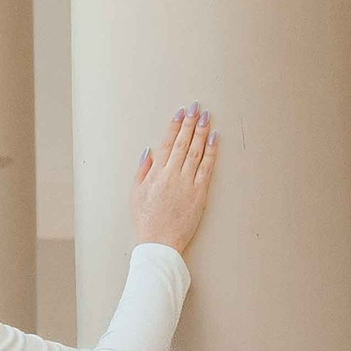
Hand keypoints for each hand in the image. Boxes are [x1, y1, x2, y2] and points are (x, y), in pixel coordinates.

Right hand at [132, 105, 217, 254]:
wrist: (160, 243)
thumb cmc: (146, 220)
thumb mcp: (136, 194)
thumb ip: (142, 170)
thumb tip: (149, 151)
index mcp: (156, 173)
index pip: (168, 143)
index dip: (175, 126)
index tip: (180, 112)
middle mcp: (173, 175)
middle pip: (184, 143)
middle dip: (191, 123)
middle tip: (197, 107)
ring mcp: (188, 183)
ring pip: (197, 152)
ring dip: (203, 132)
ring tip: (207, 117)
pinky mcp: (200, 194)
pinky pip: (207, 168)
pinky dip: (212, 152)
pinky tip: (215, 139)